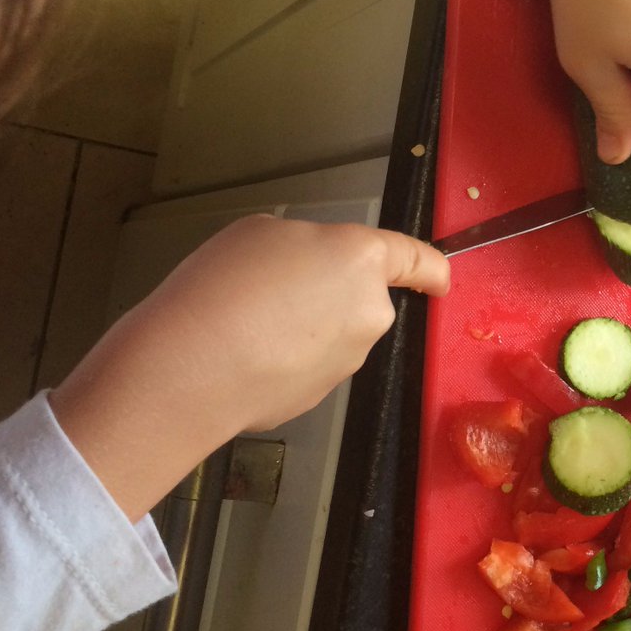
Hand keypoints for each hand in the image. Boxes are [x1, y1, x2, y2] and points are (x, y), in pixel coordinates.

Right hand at [50, 216, 449, 518]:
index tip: (439, 278)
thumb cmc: (224, 286)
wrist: (192, 368)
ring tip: (244, 322)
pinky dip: (282, 361)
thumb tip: (310, 273)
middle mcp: (369, 312)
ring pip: (329, 335)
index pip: (415, 259)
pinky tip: (243, 356)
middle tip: (268, 289)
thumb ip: (306, 246)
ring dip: (299, 329)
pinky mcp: (321, 397)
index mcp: (361, 259)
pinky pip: (305, 367)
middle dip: (326, 295)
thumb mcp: (261, 232)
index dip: (429, 267)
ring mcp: (348, 361)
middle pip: (359, 298)